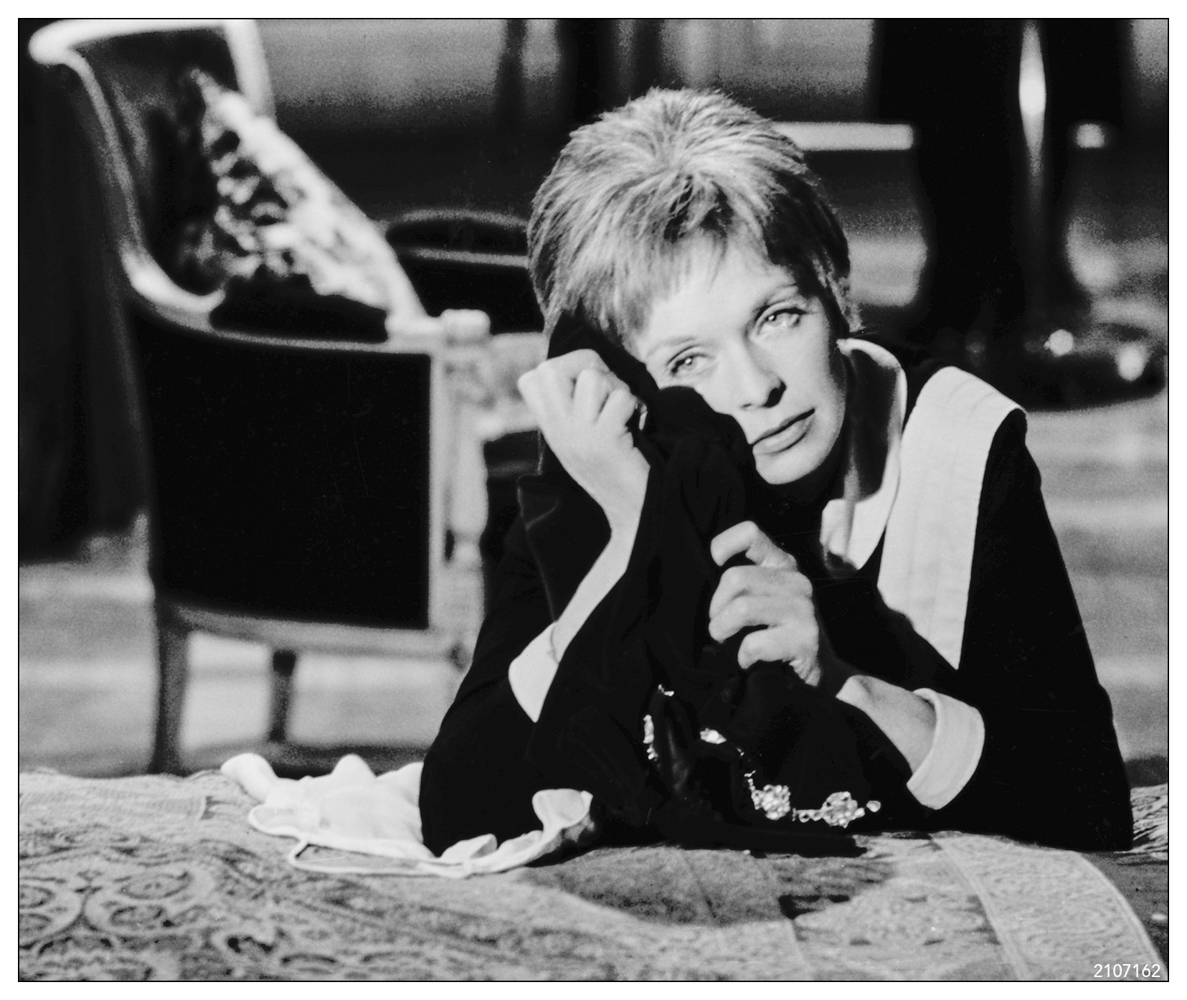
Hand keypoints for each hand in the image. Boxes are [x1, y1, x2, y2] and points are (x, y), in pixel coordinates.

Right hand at [517, 349, 649, 534]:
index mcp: (551, 428)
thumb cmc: (617, 468)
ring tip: (623, 411)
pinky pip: (621, 398)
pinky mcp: (604, 442)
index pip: (531, 379)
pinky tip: (635, 426)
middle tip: (607, 389)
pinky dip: (635, 406)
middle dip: (586, 365)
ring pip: (591, 378)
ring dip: (616, 386)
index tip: (585, 385)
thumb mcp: (584, 437)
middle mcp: (558, 431)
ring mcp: (578, 436)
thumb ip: (577, 405)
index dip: (562, 367)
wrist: (633, 512)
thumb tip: (591, 362)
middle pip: (551, 368)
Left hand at [708, 521, 852, 690]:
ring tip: (725, 640)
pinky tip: (748, 659)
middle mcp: (796, 581)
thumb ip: (745, 582)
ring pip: (742, 608)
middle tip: (718, 625)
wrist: (824, 672)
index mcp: (782, 565)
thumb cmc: (782, 632)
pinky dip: (743, 655)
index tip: (715, 565)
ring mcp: (803, 609)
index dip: (724, 545)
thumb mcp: (767, 598)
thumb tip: (703, 575)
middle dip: (716, 607)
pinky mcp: (805, 639)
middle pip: (735, 578)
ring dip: (723, 629)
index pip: (751, 534)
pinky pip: (755, 642)